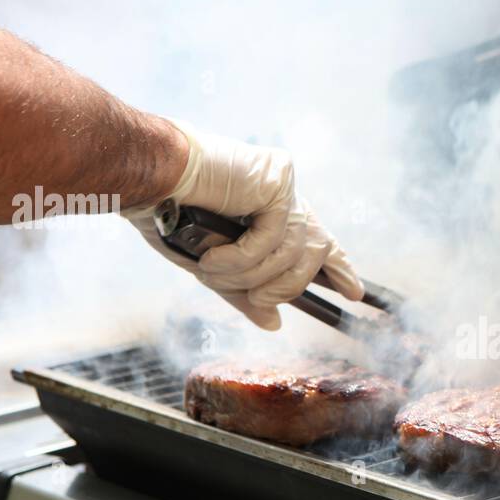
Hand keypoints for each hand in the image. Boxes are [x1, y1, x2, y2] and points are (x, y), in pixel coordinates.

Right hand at [125, 120, 363, 330]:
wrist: (145, 176)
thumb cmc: (168, 216)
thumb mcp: (214, 266)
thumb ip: (245, 292)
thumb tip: (274, 323)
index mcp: (271, 212)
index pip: (319, 240)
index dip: (339, 266)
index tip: (354, 293)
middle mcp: (284, 196)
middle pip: (313, 254)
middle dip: (283, 285)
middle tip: (256, 297)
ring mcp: (283, 185)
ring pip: (293, 253)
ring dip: (251, 275)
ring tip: (212, 271)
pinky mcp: (277, 178)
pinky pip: (273, 238)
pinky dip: (240, 258)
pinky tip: (211, 256)